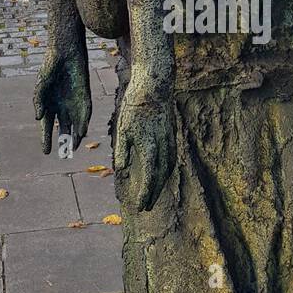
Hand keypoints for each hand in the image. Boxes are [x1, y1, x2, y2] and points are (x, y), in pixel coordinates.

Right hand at [34, 46, 91, 154]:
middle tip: (64, 155)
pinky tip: (83, 132)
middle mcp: (61, 107)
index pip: (47, 126)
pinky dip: (83, 123)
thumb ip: (39, 101)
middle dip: (64, 141)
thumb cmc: (50, 66)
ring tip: (74, 147)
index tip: (46, 152)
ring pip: (75, 124)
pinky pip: (85, 113)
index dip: (46, 139)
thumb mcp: (41, 84)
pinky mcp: (84, 96)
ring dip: (76, 135)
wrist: (66, 51)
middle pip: (63, 128)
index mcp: (48, 105)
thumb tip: (38, 118)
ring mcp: (73, 102)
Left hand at [113, 77, 175, 212]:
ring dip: (161, 183)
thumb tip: (121, 171)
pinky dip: (167, 169)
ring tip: (154, 193)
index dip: (145, 195)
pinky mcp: (171, 132)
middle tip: (146, 207)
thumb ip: (123, 152)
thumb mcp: (123, 129)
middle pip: (161, 177)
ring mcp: (170, 139)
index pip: (150, 178)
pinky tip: (162, 171)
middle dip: (153, 194)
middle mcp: (163, 146)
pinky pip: (172, 156)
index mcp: (150, 147)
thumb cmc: (134, 106)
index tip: (140, 207)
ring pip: (169, 167)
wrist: (155, 85)